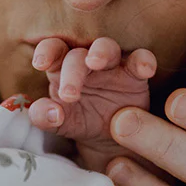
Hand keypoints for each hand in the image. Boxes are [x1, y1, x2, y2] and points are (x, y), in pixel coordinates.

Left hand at [29, 37, 155, 171]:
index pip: (53, 51)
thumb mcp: (61, 124)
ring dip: (101, 52)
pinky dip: (144, 60)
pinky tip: (145, 69)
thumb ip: (44, 118)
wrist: (112, 138)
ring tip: (96, 62)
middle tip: (70, 95)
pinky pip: (141, 59)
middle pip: (77, 54)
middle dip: (72, 70)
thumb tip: (50, 112)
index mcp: (63, 69)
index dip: (46, 52)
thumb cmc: (81, 121)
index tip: (40, 64)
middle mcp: (86, 61)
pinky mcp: (136, 74)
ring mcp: (113, 65)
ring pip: (107, 48)